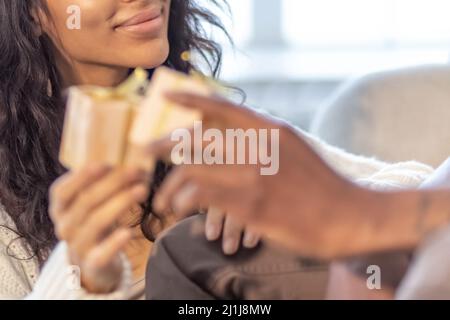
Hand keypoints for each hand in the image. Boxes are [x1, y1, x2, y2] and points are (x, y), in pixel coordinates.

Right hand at [49, 165, 148, 292]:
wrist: (94, 260)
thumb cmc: (96, 219)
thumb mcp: (92, 200)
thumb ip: (100, 181)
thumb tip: (128, 153)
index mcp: (60, 207)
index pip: (63, 190)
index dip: (82, 176)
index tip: (104, 162)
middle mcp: (64, 226)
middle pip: (87, 201)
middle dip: (113, 183)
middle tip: (136, 170)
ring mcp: (77, 245)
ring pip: (97, 221)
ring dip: (121, 203)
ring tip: (142, 190)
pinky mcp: (93, 263)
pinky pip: (102, 253)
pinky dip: (114, 242)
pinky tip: (128, 232)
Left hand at [148, 93, 363, 258]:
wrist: (351, 215)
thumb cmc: (322, 186)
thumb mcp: (296, 149)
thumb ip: (265, 139)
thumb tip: (236, 136)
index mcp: (270, 129)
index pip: (222, 106)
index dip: (190, 99)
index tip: (166, 96)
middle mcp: (259, 146)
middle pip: (197, 138)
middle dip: (163, 145)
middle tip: (146, 152)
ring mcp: (255, 174)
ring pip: (191, 168)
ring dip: (169, 185)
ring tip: (162, 200)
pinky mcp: (251, 203)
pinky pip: (201, 195)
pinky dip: (183, 201)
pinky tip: (179, 211)